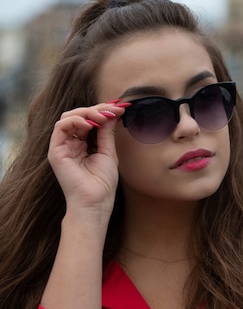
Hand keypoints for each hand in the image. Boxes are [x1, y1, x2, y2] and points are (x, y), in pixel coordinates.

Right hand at [48, 101, 128, 216]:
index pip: (89, 120)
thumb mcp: (108, 152)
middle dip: (98, 109)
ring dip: (88, 113)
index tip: (121, 107)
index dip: (103, 111)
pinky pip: (60, 127)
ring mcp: (62, 146)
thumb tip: (112, 112)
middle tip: (114, 108)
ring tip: (104, 116)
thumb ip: (107, 132)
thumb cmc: (102, 182)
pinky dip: (75, 121)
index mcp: (82, 143)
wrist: (95, 202)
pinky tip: (90, 124)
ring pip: (68, 117)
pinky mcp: (55, 151)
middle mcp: (70, 143)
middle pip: (79, 115)